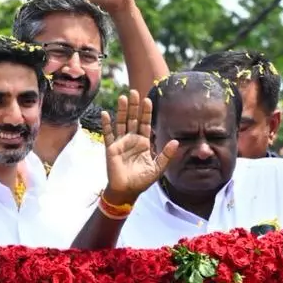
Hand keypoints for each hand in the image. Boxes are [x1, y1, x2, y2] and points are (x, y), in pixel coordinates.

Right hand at [100, 90, 177, 204]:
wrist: (127, 192)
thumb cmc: (142, 181)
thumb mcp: (157, 168)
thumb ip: (166, 155)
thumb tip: (176, 141)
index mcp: (143, 143)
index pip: (145, 124)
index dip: (146, 112)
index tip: (148, 100)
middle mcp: (131, 140)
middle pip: (133, 119)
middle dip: (134, 106)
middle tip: (134, 91)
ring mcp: (120, 143)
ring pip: (121, 123)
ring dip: (121, 110)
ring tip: (123, 98)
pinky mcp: (110, 149)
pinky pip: (108, 134)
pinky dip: (106, 124)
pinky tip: (106, 113)